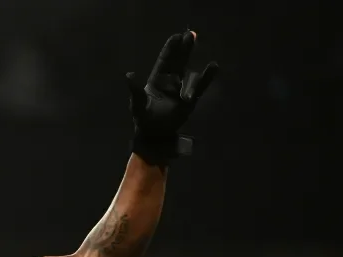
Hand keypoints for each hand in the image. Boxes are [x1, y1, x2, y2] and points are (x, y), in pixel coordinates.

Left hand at [126, 30, 218, 163]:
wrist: (155, 135)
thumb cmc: (143, 120)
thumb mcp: (137, 105)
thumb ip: (134, 90)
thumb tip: (128, 74)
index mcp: (156, 80)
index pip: (165, 60)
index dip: (171, 48)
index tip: (176, 36)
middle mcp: (169, 81)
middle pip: (178, 61)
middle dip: (183, 48)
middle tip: (190, 34)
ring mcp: (181, 89)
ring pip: (188, 71)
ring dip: (191, 63)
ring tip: (194, 55)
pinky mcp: (190, 99)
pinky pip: (200, 86)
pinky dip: (207, 77)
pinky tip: (214, 66)